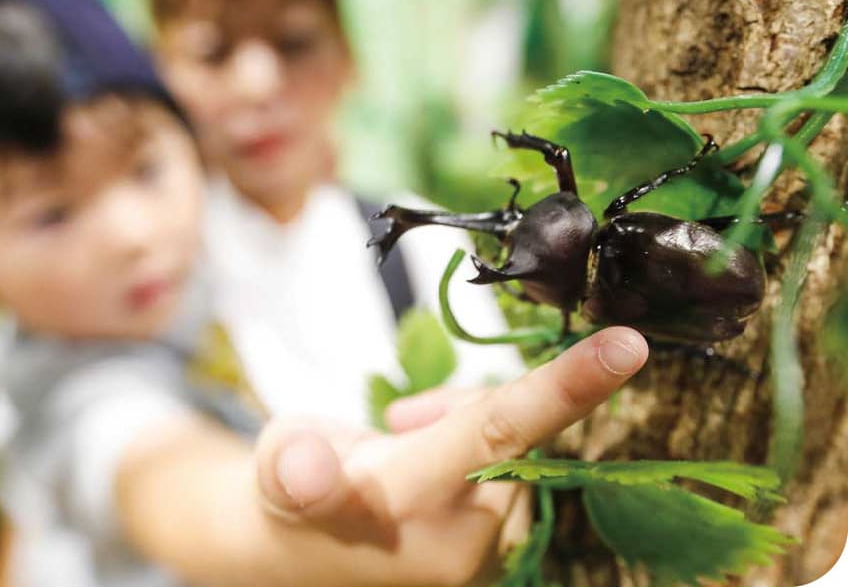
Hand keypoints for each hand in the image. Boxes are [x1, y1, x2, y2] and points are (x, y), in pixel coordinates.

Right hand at [255, 326, 648, 585]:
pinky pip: (518, 471)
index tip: (630, 348)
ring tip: (408, 445)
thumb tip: (302, 468)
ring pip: (514, 445)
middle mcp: (463, 544)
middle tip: (403, 420)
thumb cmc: (290, 492)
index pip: (498, 434)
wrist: (303, 555)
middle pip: (505, 425)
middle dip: (460, 404)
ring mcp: (488, 558)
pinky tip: (436, 470)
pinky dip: (482, 454)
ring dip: (467, 428)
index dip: (563, 388)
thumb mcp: (276, 467)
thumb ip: (293, 467)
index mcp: (405, 507)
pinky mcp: (502, 558)